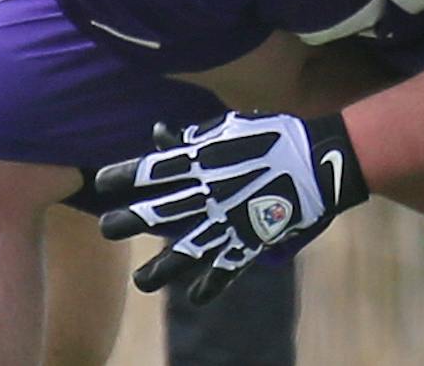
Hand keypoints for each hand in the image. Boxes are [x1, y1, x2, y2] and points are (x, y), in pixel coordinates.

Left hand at [93, 111, 367, 303]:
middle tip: (108, 228)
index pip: (152, 169)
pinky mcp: (251, 240)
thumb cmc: (275, 136)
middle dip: (129, 220)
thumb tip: (159, 135)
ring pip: (186, 250)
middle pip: (159, 211)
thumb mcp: (233, 127)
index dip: (124, 175)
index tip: (103, 182)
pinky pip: (227, 269)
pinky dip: (212, 286)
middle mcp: (210, 193)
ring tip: (143, 281)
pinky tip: (196, 297)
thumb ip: (194, 136)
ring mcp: (230, 220)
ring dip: (162, 269)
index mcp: (205, 161)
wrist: (320, 160)